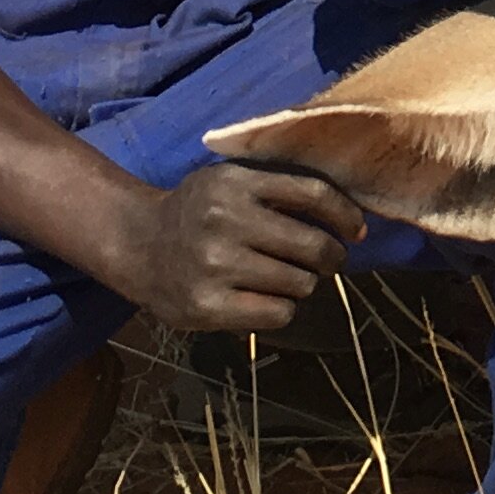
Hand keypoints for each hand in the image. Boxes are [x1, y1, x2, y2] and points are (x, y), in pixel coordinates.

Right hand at [99, 162, 366, 331]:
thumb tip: (349, 217)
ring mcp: (215, 266)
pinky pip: (277, 313)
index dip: (345, 215)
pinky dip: (281, 308)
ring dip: (302, 283)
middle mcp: (226, 221)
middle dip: (330, 257)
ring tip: (285, 277)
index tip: (357, 230)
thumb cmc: (198, 211)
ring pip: (300, 284)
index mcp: (236, 183)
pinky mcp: (208, 306)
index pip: (313, 194)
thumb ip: (279, 188)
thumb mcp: (230, 180)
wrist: (137, 244)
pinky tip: (265, 298)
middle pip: (313, 245)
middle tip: (325, 261)